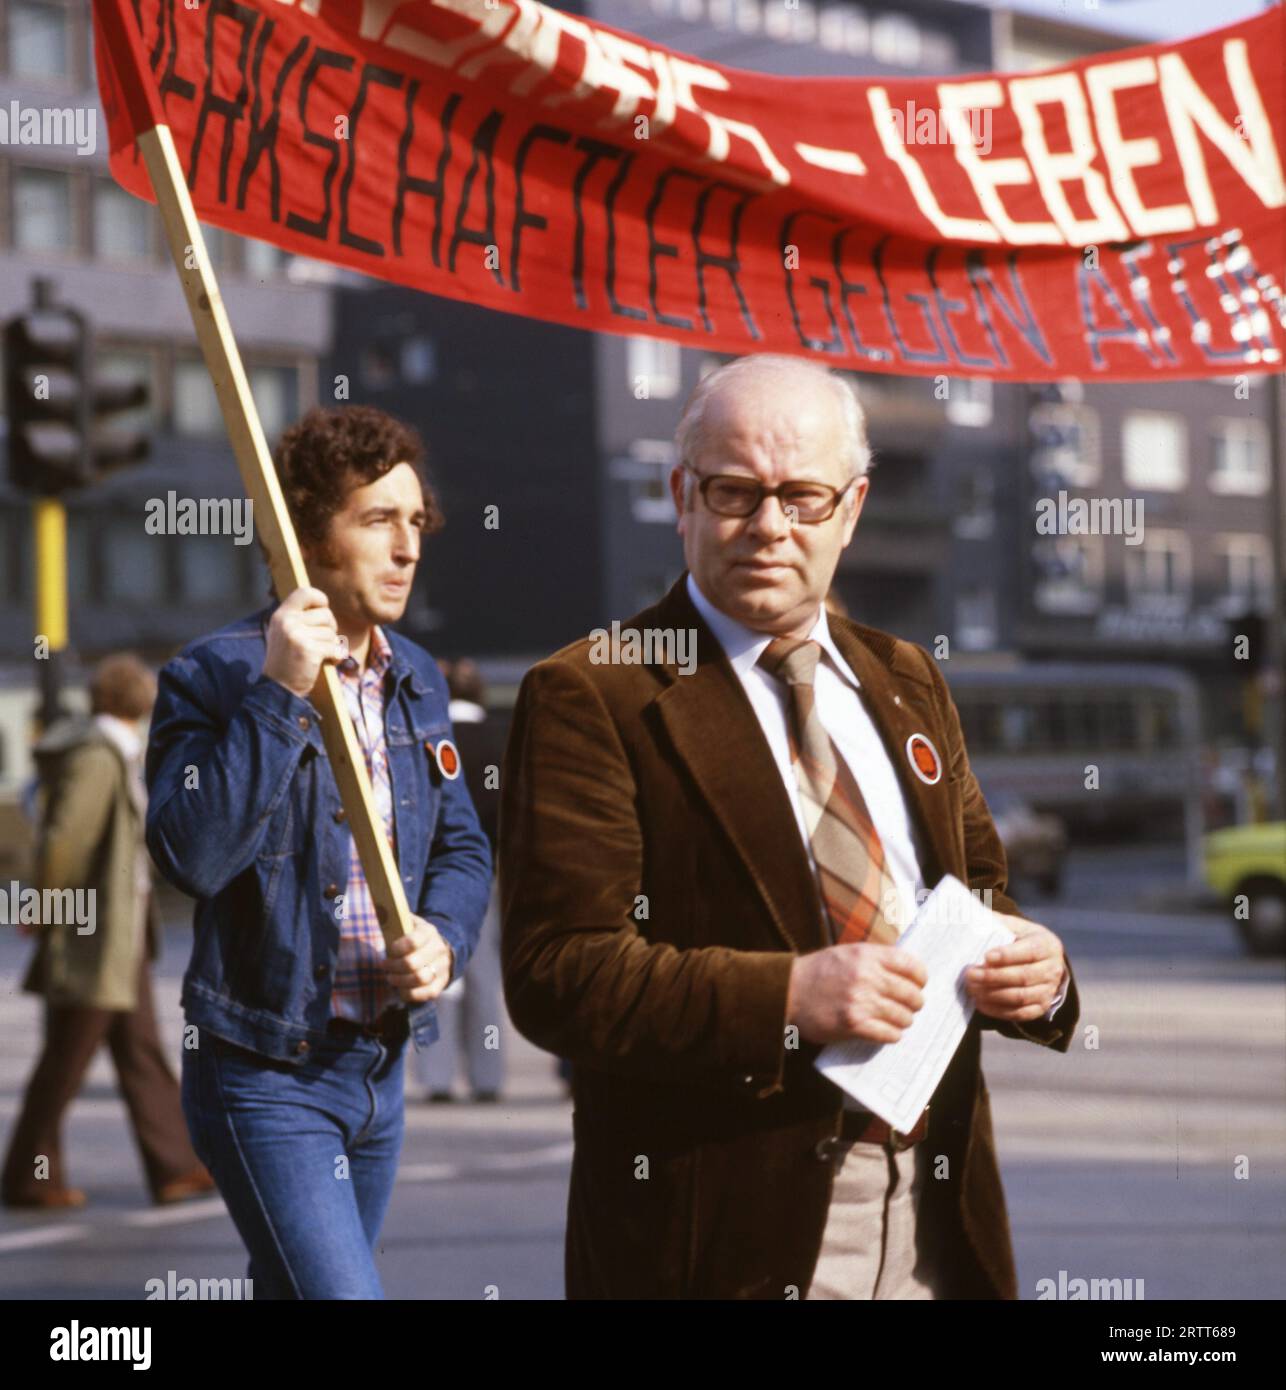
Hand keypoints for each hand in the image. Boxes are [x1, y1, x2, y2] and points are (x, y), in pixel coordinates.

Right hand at [263, 586, 347, 698]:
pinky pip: (335, 647)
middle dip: (330, 629)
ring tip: (320, 655)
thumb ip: (299, 618)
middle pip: (326, 614)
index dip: (320, 599)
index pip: (305, 592)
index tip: (323, 611)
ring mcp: (297, 635)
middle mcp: (287, 622)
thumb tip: (324, 605)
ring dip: (331, 645)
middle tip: (322, 642)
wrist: (278, 688)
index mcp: (281, 615)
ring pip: (332, 633)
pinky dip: (336, 657)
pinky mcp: (308, 650)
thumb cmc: (287, 661)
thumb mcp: (285, 633)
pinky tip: (328, 662)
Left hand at [383, 914, 454, 1003]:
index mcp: (429, 932)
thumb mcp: (408, 923)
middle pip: (412, 964)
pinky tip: (400, 988)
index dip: (397, 948)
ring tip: (390, 977)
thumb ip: (395, 918)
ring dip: (399, 981)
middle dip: (393, 967)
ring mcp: (442, 967)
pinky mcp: (442, 983)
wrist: (439, 948)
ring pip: (420, 979)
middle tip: (384, 965)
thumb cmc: (414, 936)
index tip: (388, 950)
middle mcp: (439, 949)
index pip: (413, 941)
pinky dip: (409, 994)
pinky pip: (426, 994)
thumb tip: (381, 910)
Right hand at [786, 942, 927, 1045]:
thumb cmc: (818, 972)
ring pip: (903, 1017)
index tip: (918, 985)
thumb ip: (875, 959)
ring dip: (903, 1021)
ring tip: (896, 1020)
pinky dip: (891, 1035)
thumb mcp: (847, 953)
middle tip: (909, 1007)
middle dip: (914, 1003)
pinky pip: (888, 1034)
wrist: (787, 992)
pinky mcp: (853, 1024)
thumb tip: (908, 972)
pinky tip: (886, 1032)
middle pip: (912, 995)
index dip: (920, 978)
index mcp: (866, 955)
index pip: (912, 966)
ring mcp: (860, 1001)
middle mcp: (866, 976)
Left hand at [965, 917, 1064, 1021]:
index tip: (986, 956)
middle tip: (969, 974)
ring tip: (971, 988)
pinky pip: (1019, 1013)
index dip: (1008, 955)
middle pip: (1023, 976)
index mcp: (1047, 944)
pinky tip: (980, 1002)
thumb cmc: (1020, 940)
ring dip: (992, 994)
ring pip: (1020, 997)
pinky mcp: (1041, 1007)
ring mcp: (1048, 991)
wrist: (1040, 962)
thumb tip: (970, 918)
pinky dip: (998, 1010)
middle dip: (993, 977)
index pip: (1030, 951)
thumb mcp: (1014, 926)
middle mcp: (1053, 969)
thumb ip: (996, 922)